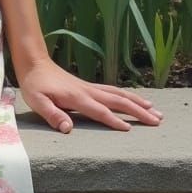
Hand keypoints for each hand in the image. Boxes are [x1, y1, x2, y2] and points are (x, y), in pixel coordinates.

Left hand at [18, 60, 162, 132]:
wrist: (34, 62)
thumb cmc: (34, 84)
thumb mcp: (37, 101)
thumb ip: (52, 114)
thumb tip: (68, 129)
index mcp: (77, 98)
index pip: (100, 112)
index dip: (114, 121)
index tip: (131, 130)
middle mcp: (88, 91)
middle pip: (118, 102)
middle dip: (138, 111)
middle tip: (158, 120)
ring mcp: (90, 87)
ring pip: (119, 94)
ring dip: (138, 102)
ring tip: (156, 111)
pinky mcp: (89, 86)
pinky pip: (113, 91)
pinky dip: (127, 95)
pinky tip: (136, 99)